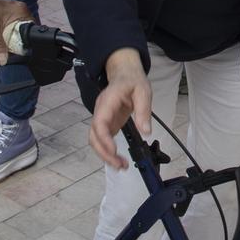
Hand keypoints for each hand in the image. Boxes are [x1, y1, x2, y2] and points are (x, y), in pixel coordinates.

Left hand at [0, 0, 31, 64]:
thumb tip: (3, 60)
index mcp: (21, 11)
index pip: (31, 29)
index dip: (27, 41)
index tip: (20, 50)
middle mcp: (18, 11)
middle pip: (22, 32)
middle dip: (16, 42)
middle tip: (10, 50)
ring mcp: (10, 14)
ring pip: (14, 31)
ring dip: (9, 39)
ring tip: (4, 47)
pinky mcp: (2, 17)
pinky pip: (7, 29)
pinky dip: (3, 35)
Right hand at [89, 49, 151, 168]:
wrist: (125, 73)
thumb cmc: (133, 81)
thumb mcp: (143, 92)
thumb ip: (144, 111)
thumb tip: (146, 131)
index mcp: (107, 102)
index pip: (99, 123)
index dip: (104, 139)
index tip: (114, 151)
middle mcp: (100, 111)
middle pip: (93, 136)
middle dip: (104, 153)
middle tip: (120, 166)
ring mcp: (102, 118)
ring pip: (95, 140)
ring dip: (105, 155)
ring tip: (120, 166)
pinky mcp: (107, 123)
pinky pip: (102, 139)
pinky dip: (108, 151)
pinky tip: (118, 159)